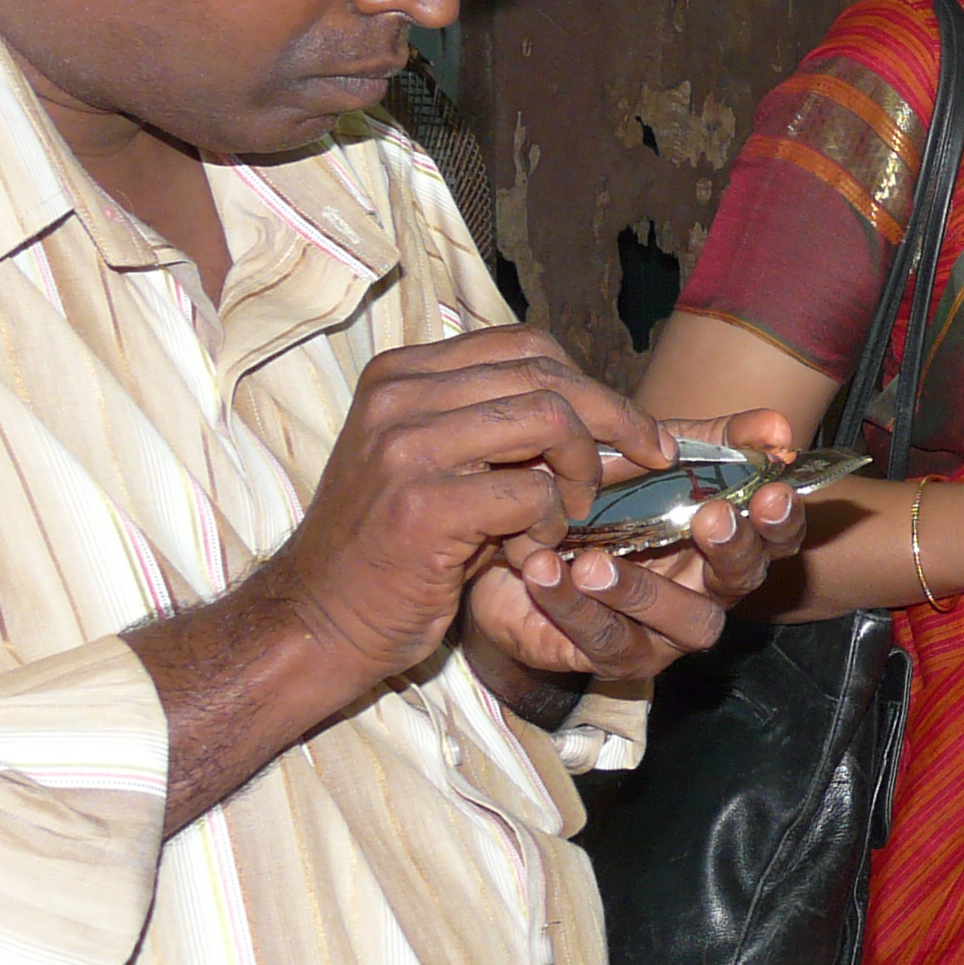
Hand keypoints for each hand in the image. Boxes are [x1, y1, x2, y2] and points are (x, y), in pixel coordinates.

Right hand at [247, 327, 674, 713]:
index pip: (525, 345)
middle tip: (646, 461)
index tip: (633, 428)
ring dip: (580, 472)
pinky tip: (529, 551)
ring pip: (548, 419)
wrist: (317, 619)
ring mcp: (405, 446)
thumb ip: (502, 430)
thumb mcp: (438, 465)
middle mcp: (398, 395)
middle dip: (614, 420)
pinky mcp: (423, 503)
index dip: (592, 384)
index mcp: (402, 374)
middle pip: (546, 375)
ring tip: (568, 515)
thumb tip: (611, 419)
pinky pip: (532, 492)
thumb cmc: (392, 548)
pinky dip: (551, 524)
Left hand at [460, 407, 812, 681]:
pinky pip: (605, 638)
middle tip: (710, 518)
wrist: (520, 541)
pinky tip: (542, 571)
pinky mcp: (618, 656)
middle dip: (734, 549)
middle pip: (743, 580)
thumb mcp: (658, 455)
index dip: (783, 518)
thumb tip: (778, 426)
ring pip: (684, 622)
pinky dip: (573, 605)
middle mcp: (710, 590)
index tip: (772, 492)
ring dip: (642, 590)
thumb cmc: (605, 498)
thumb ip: (719, 438)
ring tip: (590, 561)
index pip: (777, 535)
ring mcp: (670, 631)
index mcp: (728, 541)